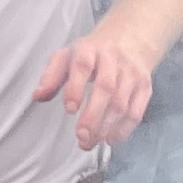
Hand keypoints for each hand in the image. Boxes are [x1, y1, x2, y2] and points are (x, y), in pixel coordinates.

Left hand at [32, 27, 156, 149]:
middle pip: (106, 87)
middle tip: (81, 136)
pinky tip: (110, 139)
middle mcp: (112, 59)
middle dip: (93, 115)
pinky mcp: (144, 87)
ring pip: (122, 103)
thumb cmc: (89, 55)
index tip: (69, 109)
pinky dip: (124, 129)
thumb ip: (51, 76)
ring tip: (91, 141)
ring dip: (106, 127)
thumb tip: (37, 96)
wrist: (128, 41)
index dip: (76, 87)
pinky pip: (136, 111)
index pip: (83, 65)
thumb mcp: (66, 57)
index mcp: (89, 48)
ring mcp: (131, 73)